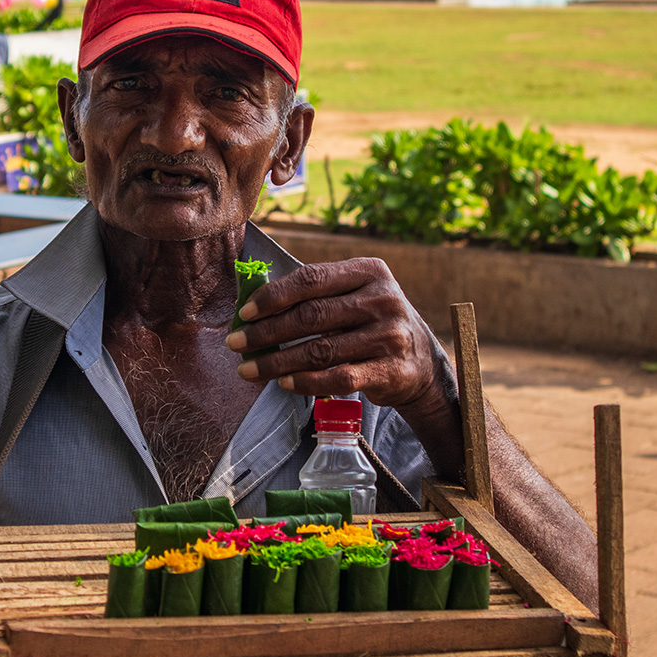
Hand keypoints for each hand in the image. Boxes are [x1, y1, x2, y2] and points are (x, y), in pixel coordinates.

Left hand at [224, 258, 449, 412]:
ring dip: (278, 362)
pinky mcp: (391, 370)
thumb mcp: (354, 294)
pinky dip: (307, 382)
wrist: (421, 361)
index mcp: (368, 271)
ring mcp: (390, 335)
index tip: (244, 313)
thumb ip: (315, 293)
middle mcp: (382, 299)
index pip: (311, 279)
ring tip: (249, 370)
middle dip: (266, 332)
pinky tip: (284, 384)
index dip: (273, 296)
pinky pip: (339, 377)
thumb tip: (251, 307)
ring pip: (321, 349)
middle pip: (311, 315)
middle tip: (235, 344)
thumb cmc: (370, 322)